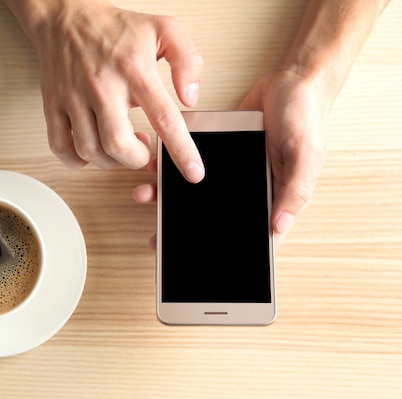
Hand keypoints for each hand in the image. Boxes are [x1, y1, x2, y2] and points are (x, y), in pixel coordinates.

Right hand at [27, 1, 204, 181]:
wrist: (66, 17)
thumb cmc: (115, 28)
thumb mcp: (165, 29)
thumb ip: (188, 61)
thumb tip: (189, 98)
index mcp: (135, 70)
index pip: (164, 118)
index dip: (181, 151)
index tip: (193, 173)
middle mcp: (103, 86)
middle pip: (118, 145)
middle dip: (136, 159)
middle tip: (142, 149)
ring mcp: (74, 98)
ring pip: (90, 151)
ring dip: (110, 160)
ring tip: (119, 144)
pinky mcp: (54, 105)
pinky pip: (60, 147)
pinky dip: (76, 161)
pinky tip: (91, 150)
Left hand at [133, 69, 328, 249]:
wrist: (291, 81)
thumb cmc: (306, 118)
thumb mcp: (306, 155)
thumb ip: (294, 192)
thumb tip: (278, 228)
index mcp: (273, 198)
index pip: (249, 235)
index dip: (224, 252)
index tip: (193, 263)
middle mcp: (248, 190)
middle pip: (213, 217)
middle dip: (184, 228)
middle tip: (156, 239)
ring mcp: (230, 172)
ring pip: (195, 193)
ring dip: (169, 196)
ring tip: (145, 196)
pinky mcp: (216, 152)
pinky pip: (190, 164)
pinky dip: (171, 168)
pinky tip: (154, 169)